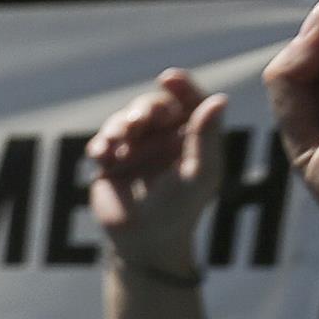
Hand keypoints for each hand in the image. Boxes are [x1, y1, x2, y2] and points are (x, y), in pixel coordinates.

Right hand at [86, 70, 227, 282]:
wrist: (145, 241)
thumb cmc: (181, 209)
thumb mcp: (200, 172)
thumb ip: (207, 136)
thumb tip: (218, 99)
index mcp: (192, 136)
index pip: (189, 101)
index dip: (181, 86)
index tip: (168, 78)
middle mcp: (163, 138)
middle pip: (152, 106)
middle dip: (142, 109)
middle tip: (135, 124)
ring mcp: (135, 149)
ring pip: (123, 119)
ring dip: (118, 125)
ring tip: (116, 142)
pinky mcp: (109, 162)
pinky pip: (101, 141)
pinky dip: (101, 144)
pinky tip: (104, 155)